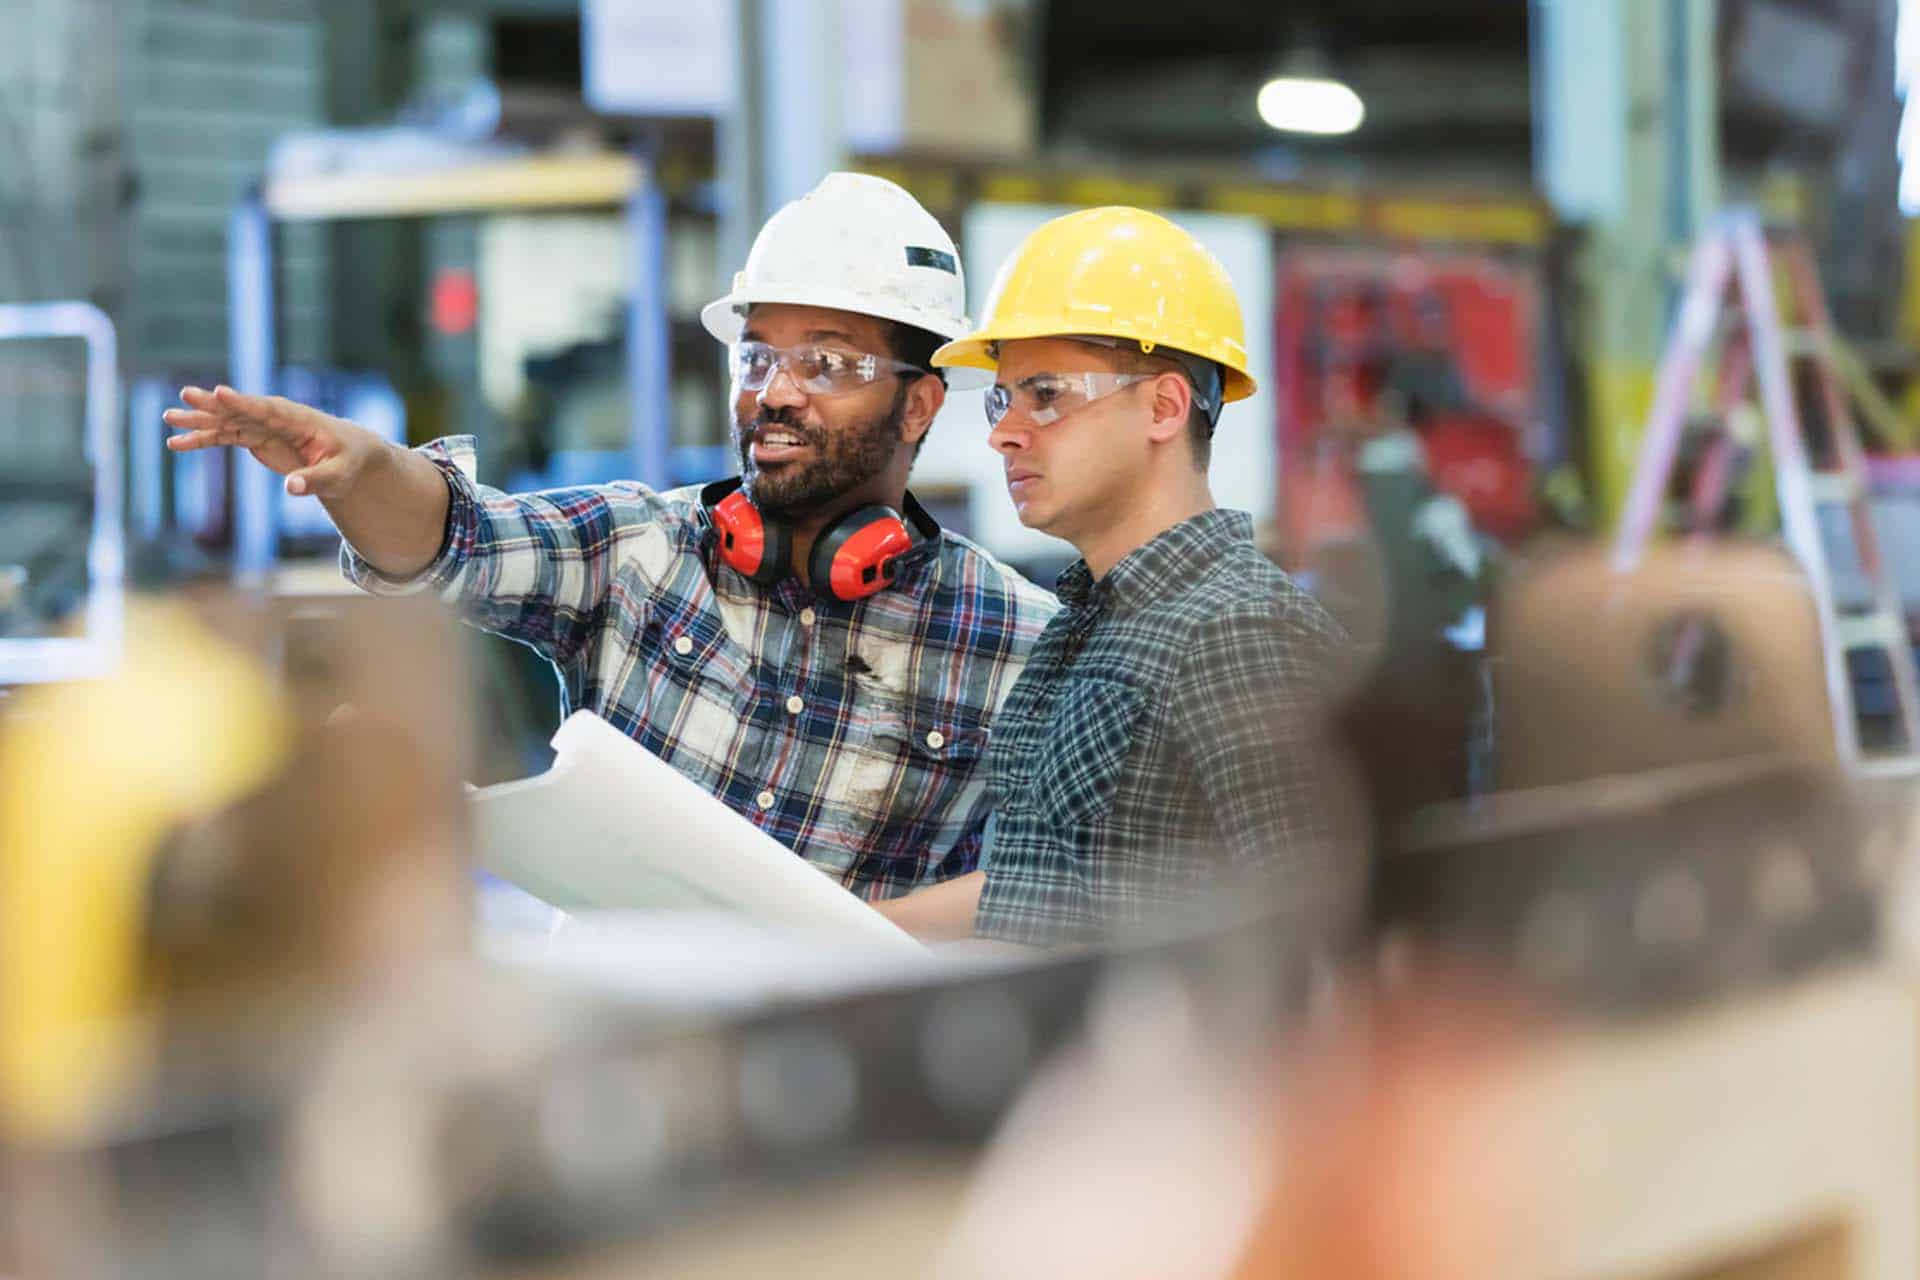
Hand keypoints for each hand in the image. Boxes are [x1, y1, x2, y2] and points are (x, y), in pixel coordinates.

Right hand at [164, 385, 387, 498]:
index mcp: (298, 419)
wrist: (346, 454)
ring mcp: (262, 426)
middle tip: (186, 395)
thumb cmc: (347, 462)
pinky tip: (176, 444)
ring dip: (199, 421)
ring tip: (168, 419)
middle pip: (240, 410)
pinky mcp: (254, 437)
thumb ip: (315, 480)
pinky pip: (223, 436)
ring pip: (226, 421)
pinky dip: (202, 440)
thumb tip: (291, 488)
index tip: (219, 392)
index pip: (267, 409)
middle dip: (213, 404)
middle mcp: (276, 417)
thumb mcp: (338, 475)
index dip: (243, 402)